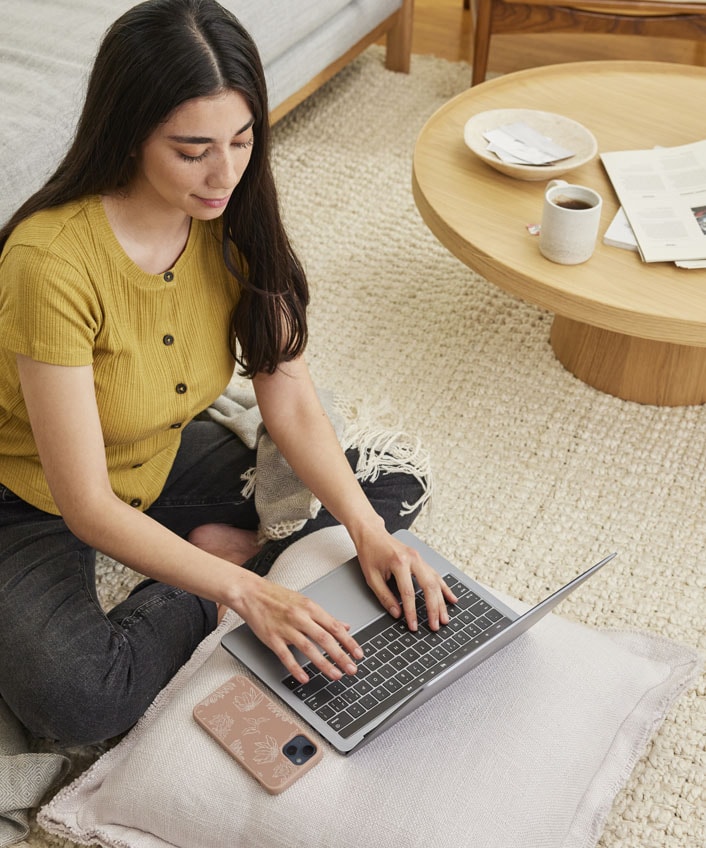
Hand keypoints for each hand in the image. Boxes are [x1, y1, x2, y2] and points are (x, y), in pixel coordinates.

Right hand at [232, 573, 363, 684]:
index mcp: (310, 607)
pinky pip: (285, 656)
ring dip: (324, 664)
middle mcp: (300, 617)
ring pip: (308, 649)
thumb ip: (325, 616)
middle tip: (352, 669)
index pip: (334, 627)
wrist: (251, 593)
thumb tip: (345, 626)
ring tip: (335, 675)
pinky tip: (304, 678)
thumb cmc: (277, 597)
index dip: (349, 642)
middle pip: (325, 639)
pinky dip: (296, 668)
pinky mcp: (272, 638)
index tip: (359, 654)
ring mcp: (285, 628)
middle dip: (341, 656)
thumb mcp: (305, 602)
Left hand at [354, 529, 457, 631]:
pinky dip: (444, 588)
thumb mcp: (371, 577)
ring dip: (441, 602)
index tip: (413, 625)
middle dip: (433, 609)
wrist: (372, 534)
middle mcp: (413, 559)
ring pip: (435, 582)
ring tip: (444, 618)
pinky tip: (451, 599)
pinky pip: (436, 575)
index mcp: (399, 562)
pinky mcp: (421, 559)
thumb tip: (396, 614)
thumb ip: (384, 596)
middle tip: (434, 626)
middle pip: (428, 587)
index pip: (408, 593)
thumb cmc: (370, 553)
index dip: (411, 612)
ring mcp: (419, 558)